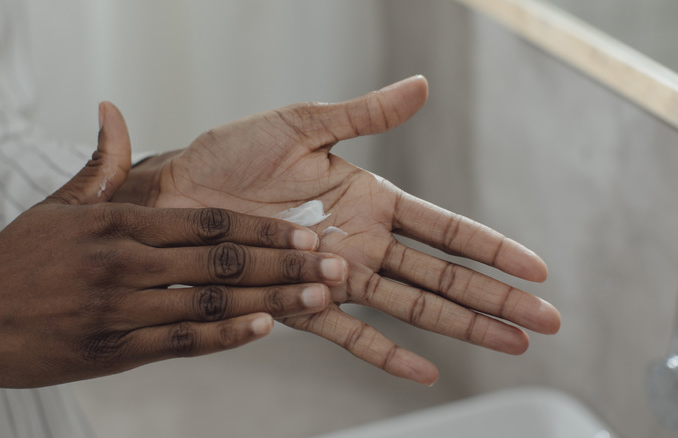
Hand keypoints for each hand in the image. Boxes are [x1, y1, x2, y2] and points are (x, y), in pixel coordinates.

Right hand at [0, 103, 344, 396]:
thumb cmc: (12, 263)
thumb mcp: (54, 208)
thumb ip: (97, 166)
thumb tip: (111, 111)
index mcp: (116, 222)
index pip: (208, 219)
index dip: (264, 225)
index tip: (307, 230)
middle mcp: (123, 263)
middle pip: (222, 258)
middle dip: (285, 262)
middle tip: (335, 264)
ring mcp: (119, 310)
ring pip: (211, 301)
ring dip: (271, 300)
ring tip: (317, 297)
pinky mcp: (111, 352)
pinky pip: (180, 343)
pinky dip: (225, 336)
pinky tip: (262, 329)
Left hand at [114, 76, 560, 384]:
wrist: (174, 193)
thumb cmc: (231, 155)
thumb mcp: (303, 124)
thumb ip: (364, 115)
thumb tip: (422, 87)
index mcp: (368, 199)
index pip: (444, 227)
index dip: (491, 248)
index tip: (536, 268)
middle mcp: (360, 242)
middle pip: (441, 275)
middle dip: (494, 298)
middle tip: (545, 321)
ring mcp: (334, 276)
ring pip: (409, 306)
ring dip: (459, 326)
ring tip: (508, 345)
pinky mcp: (299, 301)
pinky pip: (348, 333)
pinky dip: (385, 352)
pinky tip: (424, 372)